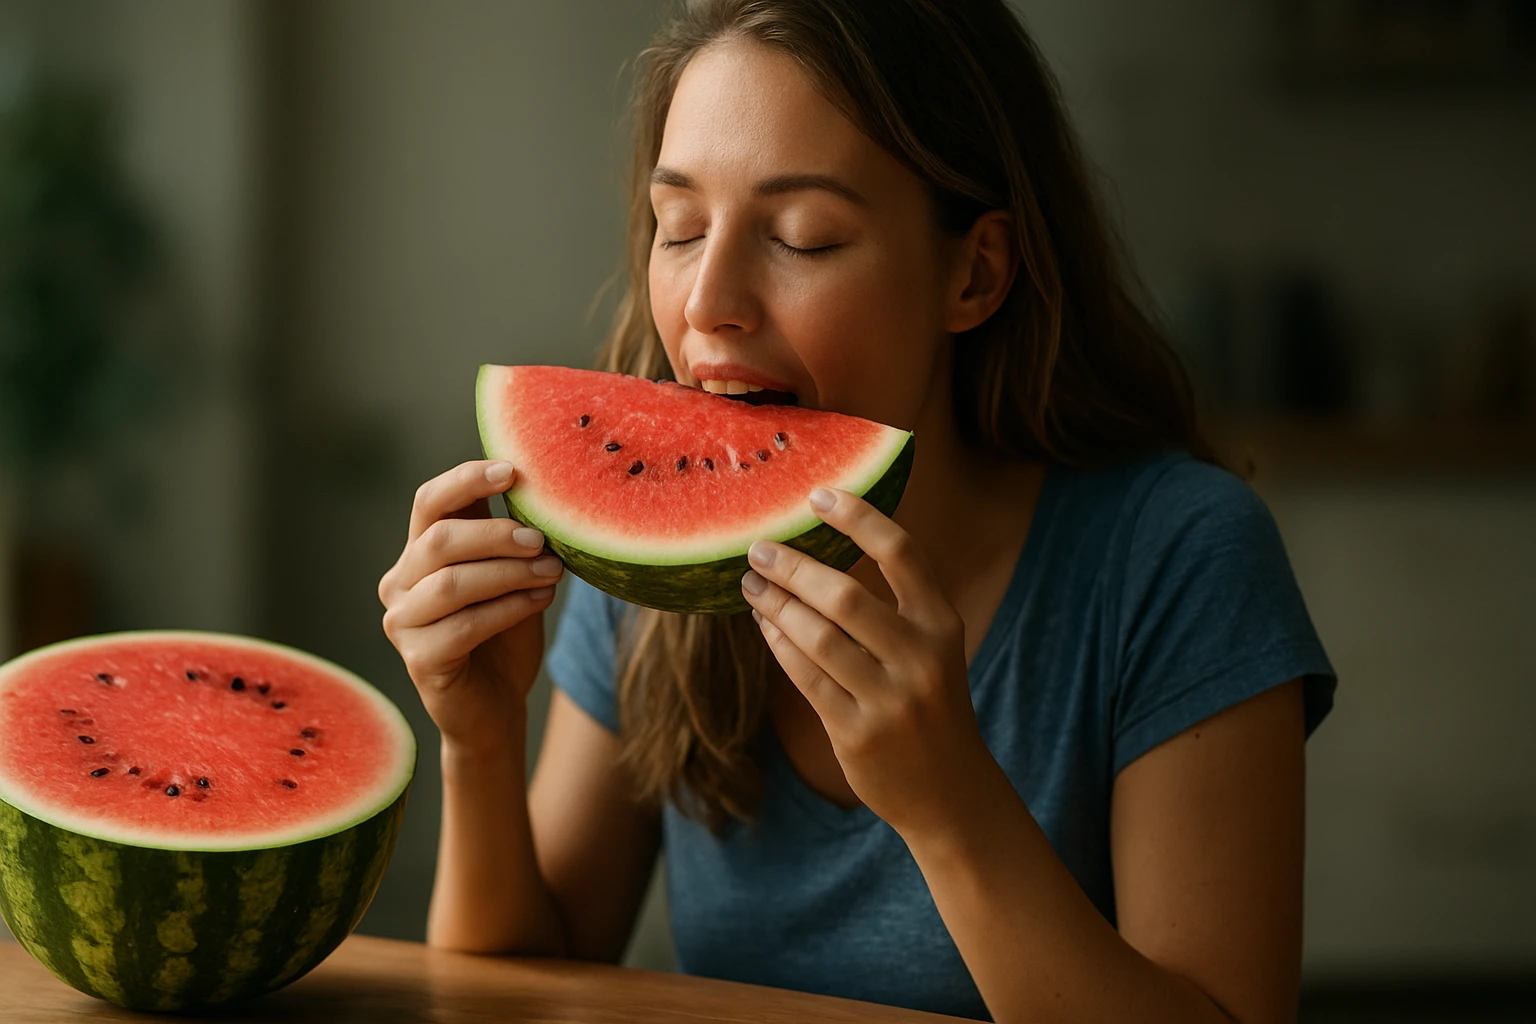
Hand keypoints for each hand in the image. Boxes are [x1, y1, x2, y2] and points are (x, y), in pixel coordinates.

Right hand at [379, 460, 563, 753]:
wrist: (496, 706)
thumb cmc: (504, 634)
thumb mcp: (510, 575)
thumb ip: (511, 537)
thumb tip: (545, 489)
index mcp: (419, 553)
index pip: (429, 501)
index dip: (466, 480)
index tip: (513, 471)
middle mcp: (400, 582)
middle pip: (440, 539)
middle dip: (496, 534)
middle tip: (543, 540)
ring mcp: (402, 623)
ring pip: (452, 583)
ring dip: (508, 573)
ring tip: (553, 572)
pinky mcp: (418, 660)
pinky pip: (463, 626)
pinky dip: (508, 609)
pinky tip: (540, 601)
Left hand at [740, 488, 1000, 838]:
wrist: (950, 791)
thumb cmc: (929, 704)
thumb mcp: (932, 649)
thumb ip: (894, 605)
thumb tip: (820, 547)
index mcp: (942, 623)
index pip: (901, 553)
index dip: (858, 517)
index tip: (817, 495)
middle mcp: (921, 657)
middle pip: (845, 595)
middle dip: (793, 567)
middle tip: (758, 549)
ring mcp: (890, 698)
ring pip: (818, 637)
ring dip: (777, 605)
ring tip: (752, 584)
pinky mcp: (857, 732)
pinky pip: (805, 677)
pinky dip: (778, 645)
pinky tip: (765, 624)